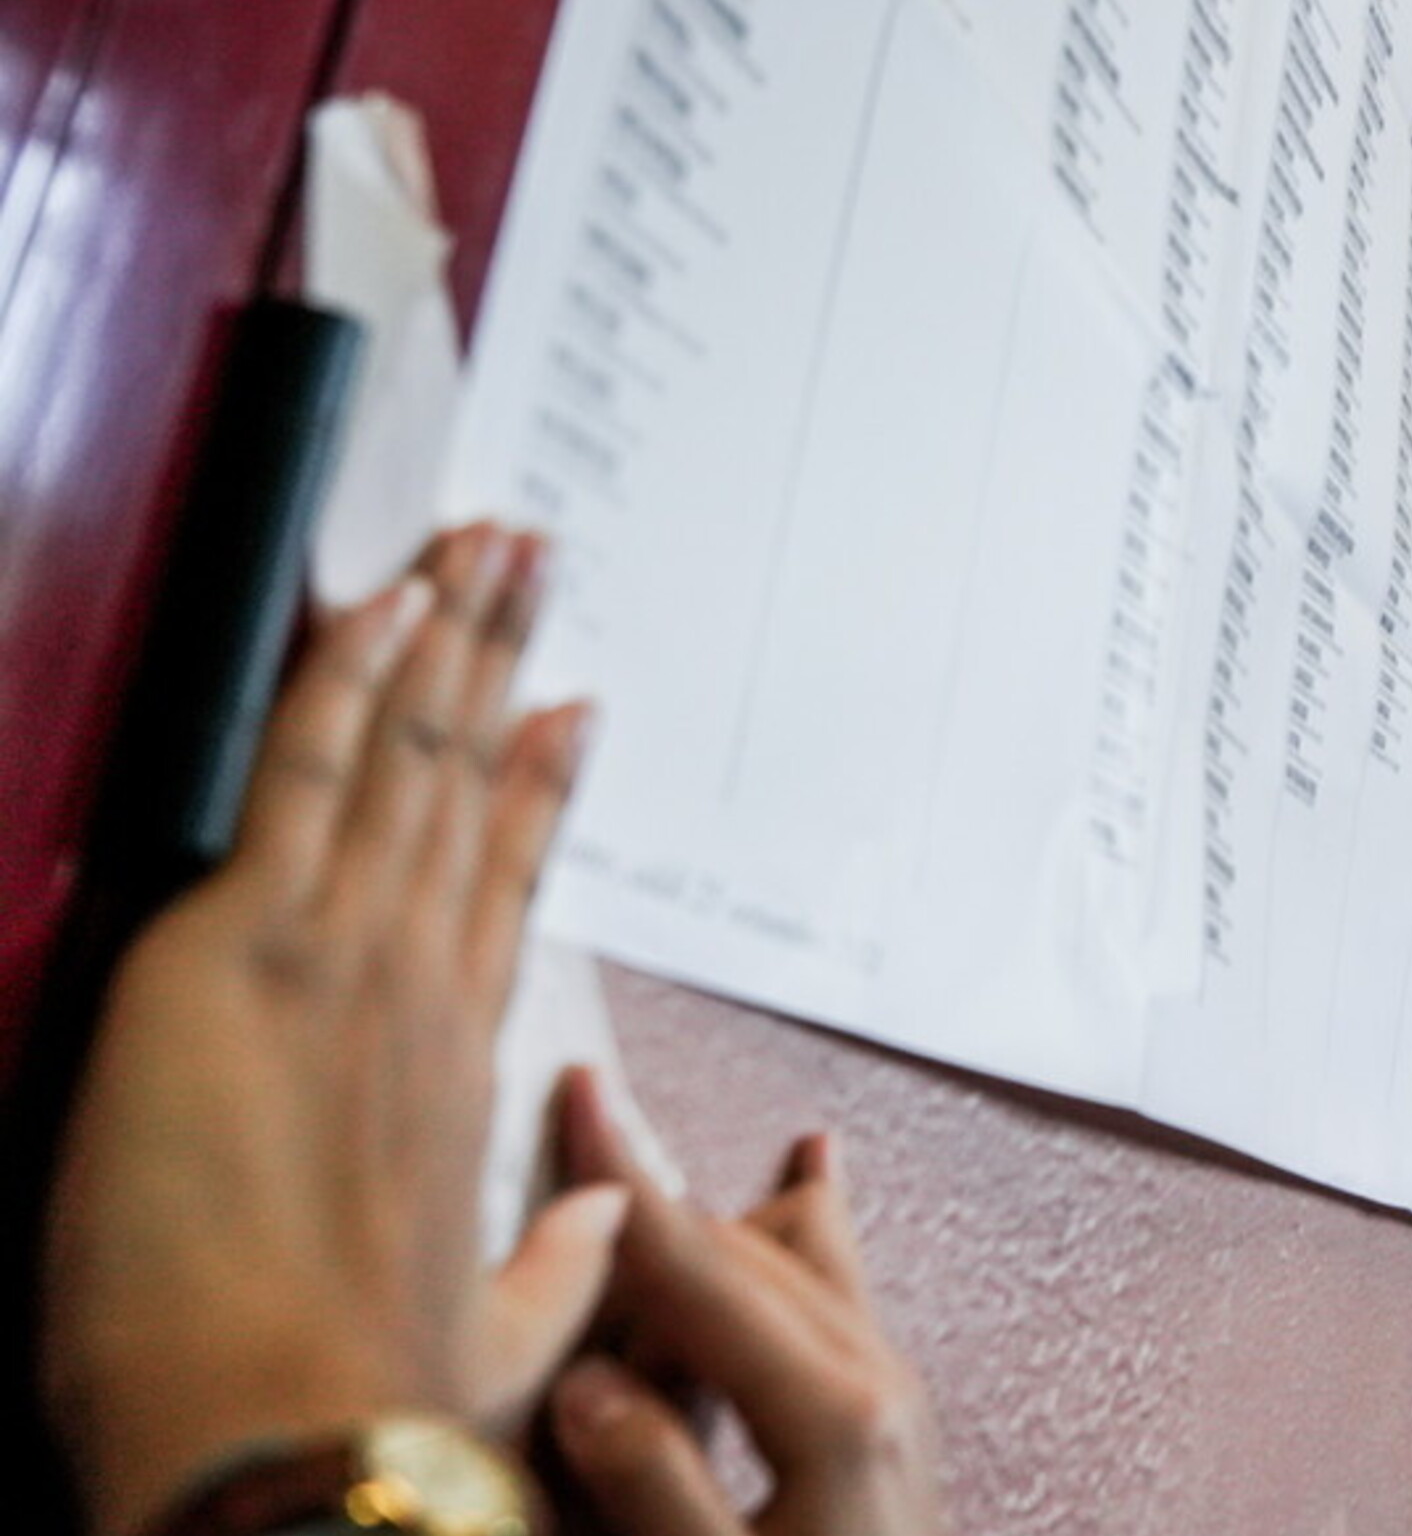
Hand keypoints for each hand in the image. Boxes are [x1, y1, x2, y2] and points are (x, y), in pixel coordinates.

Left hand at [40, 527, 597, 1535]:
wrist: (292, 1440)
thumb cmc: (381, 1407)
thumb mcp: (502, 1336)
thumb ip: (560, 1261)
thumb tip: (604, 1212)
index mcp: (466, 1070)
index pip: (510, 887)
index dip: (544, 788)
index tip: (570, 710)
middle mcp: (421, 989)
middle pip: (472, 786)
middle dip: (502, 657)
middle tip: (529, 557)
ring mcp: (342, 957)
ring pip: (405, 756)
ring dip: (442, 633)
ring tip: (476, 542)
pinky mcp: (238, 952)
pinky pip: (304, 776)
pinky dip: (344, 679)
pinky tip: (377, 602)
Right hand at [549, 1070, 946, 1535]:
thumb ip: (657, 1488)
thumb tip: (588, 1383)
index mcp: (832, 1413)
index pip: (705, 1272)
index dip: (629, 1185)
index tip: (580, 1096)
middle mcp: (875, 1375)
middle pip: (743, 1251)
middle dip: (651, 1197)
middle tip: (573, 1124)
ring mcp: (890, 1386)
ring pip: (792, 1256)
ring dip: (705, 1218)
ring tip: (634, 1149)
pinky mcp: (887, 1410)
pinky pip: (833, 1285)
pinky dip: (799, 1224)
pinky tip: (810, 1164)